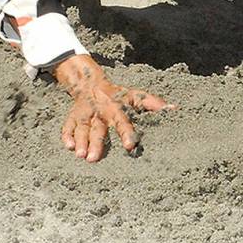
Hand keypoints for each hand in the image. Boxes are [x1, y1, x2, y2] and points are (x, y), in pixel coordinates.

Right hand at [52, 54, 173, 161]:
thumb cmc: (118, 95)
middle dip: (96, 143)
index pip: (122, 122)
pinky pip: (67, 126)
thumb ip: (153, 103)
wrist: (91, 83)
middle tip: (93, 159)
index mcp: (116, 108)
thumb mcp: (135, 96)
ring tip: (81, 155)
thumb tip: (175, 109)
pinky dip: (67, 136)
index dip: (126, 133)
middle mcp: (100, 112)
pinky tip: (68, 146)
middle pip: (98, 129)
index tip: (129, 146)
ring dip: (81, 141)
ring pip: (82, 129)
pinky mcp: (73, 117)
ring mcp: (85, 115)